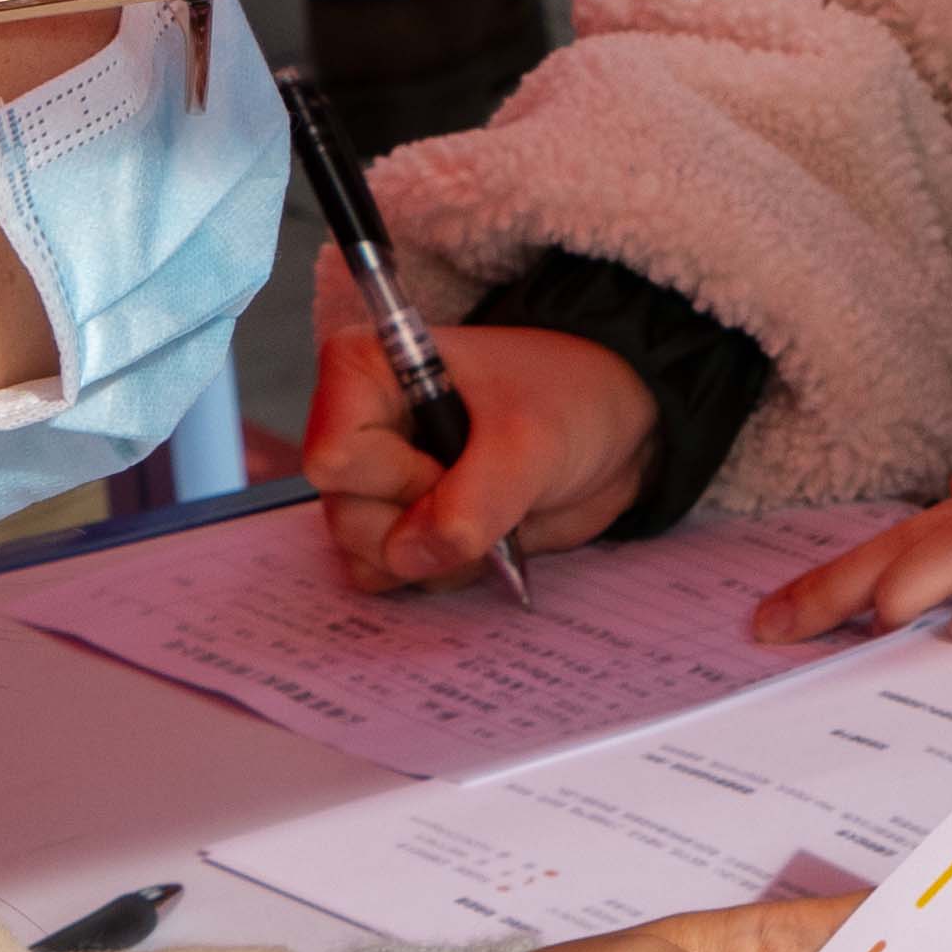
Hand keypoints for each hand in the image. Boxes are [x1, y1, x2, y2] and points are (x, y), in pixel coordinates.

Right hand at [302, 267, 654, 591]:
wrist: (615, 426)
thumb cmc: (570, 398)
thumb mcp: (533, 441)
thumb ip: (475, 499)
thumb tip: (410, 555)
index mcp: (364, 374)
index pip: (335, 458)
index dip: (400, 479)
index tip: (459, 461)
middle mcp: (356, 430)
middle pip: (346, 519)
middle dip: (423, 527)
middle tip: (488, 491)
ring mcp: (377, 484)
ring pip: (366, 558)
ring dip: (437, 557)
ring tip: (492, 514)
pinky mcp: (403, 525)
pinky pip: (393, 577)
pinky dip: (444, 572)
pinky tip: (487, 540)